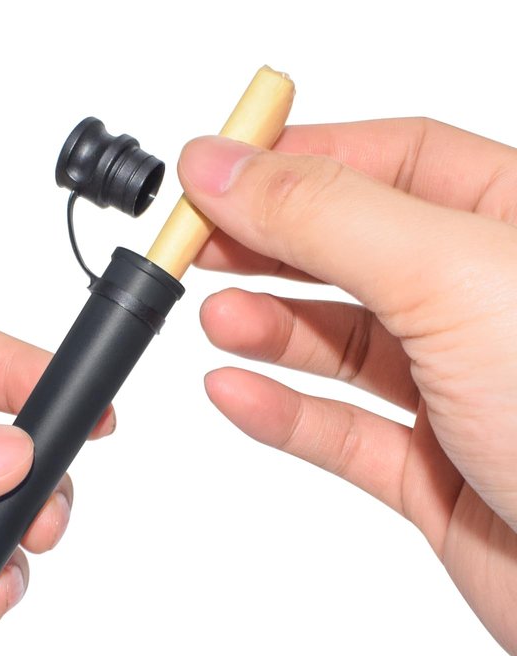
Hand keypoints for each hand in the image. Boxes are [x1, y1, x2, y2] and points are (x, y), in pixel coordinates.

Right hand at [178, 119, 516, 655]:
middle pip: (352, 250)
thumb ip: (326, 217)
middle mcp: (483, 301)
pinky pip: (341, 432)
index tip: (214, 172)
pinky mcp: (432, 468)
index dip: (296, 161)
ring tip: (214, 320)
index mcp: (513, 225)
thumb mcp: (449, 278)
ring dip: (269, 329)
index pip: (390, 160)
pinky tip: (236, 392)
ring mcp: (458, 388)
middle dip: (268, 246)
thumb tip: (223, 169)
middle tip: (197, 245)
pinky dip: (284, 412)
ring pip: (341, 344)